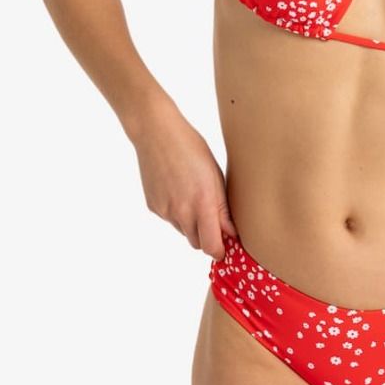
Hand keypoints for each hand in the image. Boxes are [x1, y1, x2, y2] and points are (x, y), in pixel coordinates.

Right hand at [130, 99, 237, 260]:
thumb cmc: (191, 148)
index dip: (220, 251)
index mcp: (203, 203)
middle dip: (208, 237)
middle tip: (215, 219)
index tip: (228, 247)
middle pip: (197, 243)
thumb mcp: (216, 175)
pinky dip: (177, 212)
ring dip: (192, 224)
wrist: (156, 133)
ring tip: (194, 195)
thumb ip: (223, 209)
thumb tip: (231, 233)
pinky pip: (170, 219)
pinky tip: (178, 189)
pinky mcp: (153, 206)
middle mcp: (182, 212)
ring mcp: (165, 211)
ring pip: (183, 231)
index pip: (211, 246)